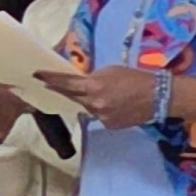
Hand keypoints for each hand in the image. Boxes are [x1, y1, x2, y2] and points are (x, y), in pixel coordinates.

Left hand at [40, 66, 162, 129]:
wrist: (159, 96)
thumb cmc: (135, 78)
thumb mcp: (110, 70)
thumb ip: (91, 77)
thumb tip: (78, 82)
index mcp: (93, 86)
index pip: (65, 83)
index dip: (50, 79)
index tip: (36, 75)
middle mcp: (94, 103)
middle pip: (71, 97)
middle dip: (62, 90)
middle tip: (50, 84)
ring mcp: (101, 116)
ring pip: (85, 107)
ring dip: (87, 101)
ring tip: (103, 94)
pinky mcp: (108, 125)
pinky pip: (98, 116)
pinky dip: (101, 110)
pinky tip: (113, 105)